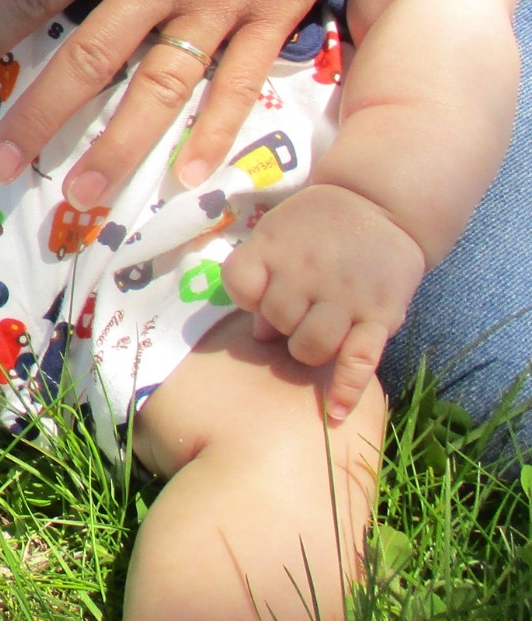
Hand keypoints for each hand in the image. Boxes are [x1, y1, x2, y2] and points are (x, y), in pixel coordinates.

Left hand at [222, 185, 425, 422]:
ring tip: (315, 334)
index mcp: (275, 247)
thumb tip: (256, 334)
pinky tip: (333, 414)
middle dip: (280, 323)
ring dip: (306, 349)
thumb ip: (259, 273)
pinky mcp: (380, 318)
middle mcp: (309, 273)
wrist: (378, 206)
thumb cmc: (316, 225)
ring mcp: (346, 297)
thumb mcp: (277, 233)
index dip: (247, 296)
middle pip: (276, 320)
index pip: (240, 285)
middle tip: (296, 311)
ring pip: (309, 346)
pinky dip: (345, 390)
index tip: (262, 292)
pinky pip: (359, 361)